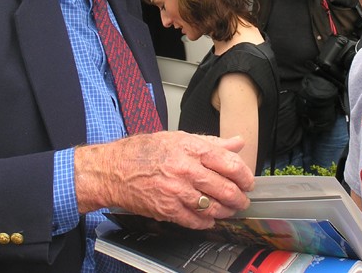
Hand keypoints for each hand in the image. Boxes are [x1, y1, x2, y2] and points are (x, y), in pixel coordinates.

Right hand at [74, 131, 254, 228]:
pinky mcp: (166, 209)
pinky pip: (194, 220)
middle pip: (225, 188)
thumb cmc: (145, 151)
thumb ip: (212, 142)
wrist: (113, 168)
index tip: (248, 181)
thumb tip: (237, 142)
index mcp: (191, 149)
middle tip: (242, 200)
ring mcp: (176, 191)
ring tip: (229, 210)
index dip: (245, 175)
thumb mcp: (179, 138)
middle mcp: (185, 169)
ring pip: (213, 207)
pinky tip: (209, 219)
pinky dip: (206, 222)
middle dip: (239, 197)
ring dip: (226, 211)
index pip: (230, 163)